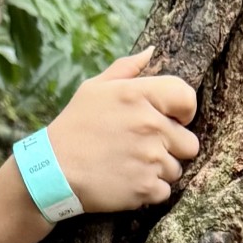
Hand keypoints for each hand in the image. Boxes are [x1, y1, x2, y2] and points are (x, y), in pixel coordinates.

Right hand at [45, 53, 199, 214]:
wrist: (53, 170)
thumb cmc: (74, 126)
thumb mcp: (94, 89)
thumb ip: (126, 69)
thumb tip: (151, 51)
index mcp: (139, 95)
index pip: (187, 99)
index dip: (184, 112)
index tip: (173, 120)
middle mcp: (150, 125)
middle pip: (189, 143)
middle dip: (171, 147)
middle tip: (143, 148)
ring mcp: (150, 158)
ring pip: (176, 168)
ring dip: (159, 170)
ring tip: (131, 165)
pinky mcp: (146, 187)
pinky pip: (165, 191)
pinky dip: (150, 190)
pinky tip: (128, 181)